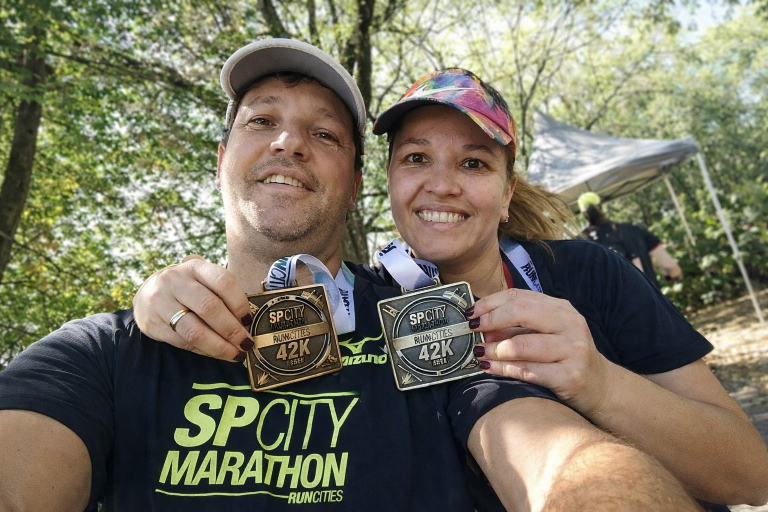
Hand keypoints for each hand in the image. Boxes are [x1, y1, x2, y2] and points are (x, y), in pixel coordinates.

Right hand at [133, 255, 253, 361]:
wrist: (147, 295)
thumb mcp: (202, 281)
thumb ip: (222, 295)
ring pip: (194, 330)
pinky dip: (204, 350)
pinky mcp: (152, 324)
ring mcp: (160, 302)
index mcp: (195, 267)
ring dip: (219, 346)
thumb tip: (247, 323)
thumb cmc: (187, 289)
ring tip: (235, 354)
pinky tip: (216, 352)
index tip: (249, 320)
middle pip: (209, 307)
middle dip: (231, 329)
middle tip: (246, 343)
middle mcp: (175, 281)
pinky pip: (183, 342)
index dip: (240, 303)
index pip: (223, 281)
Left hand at [465, 288, 614, 415]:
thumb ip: (518, 328)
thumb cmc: (566, 358)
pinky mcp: (569, 376)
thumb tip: (482, 326)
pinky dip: (503, 369)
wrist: (601, 388)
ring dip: (494, 348)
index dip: (491, 302)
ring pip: (522, 344)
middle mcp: (570, 325)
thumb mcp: (547, 334)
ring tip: (479, 352)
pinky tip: (488, 368)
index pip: (520, 296)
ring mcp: (572, 350)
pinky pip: (527, 371)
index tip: (471, 312)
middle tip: (473, 329)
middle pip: (522, 312)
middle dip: (492, 320)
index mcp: (562, 309)